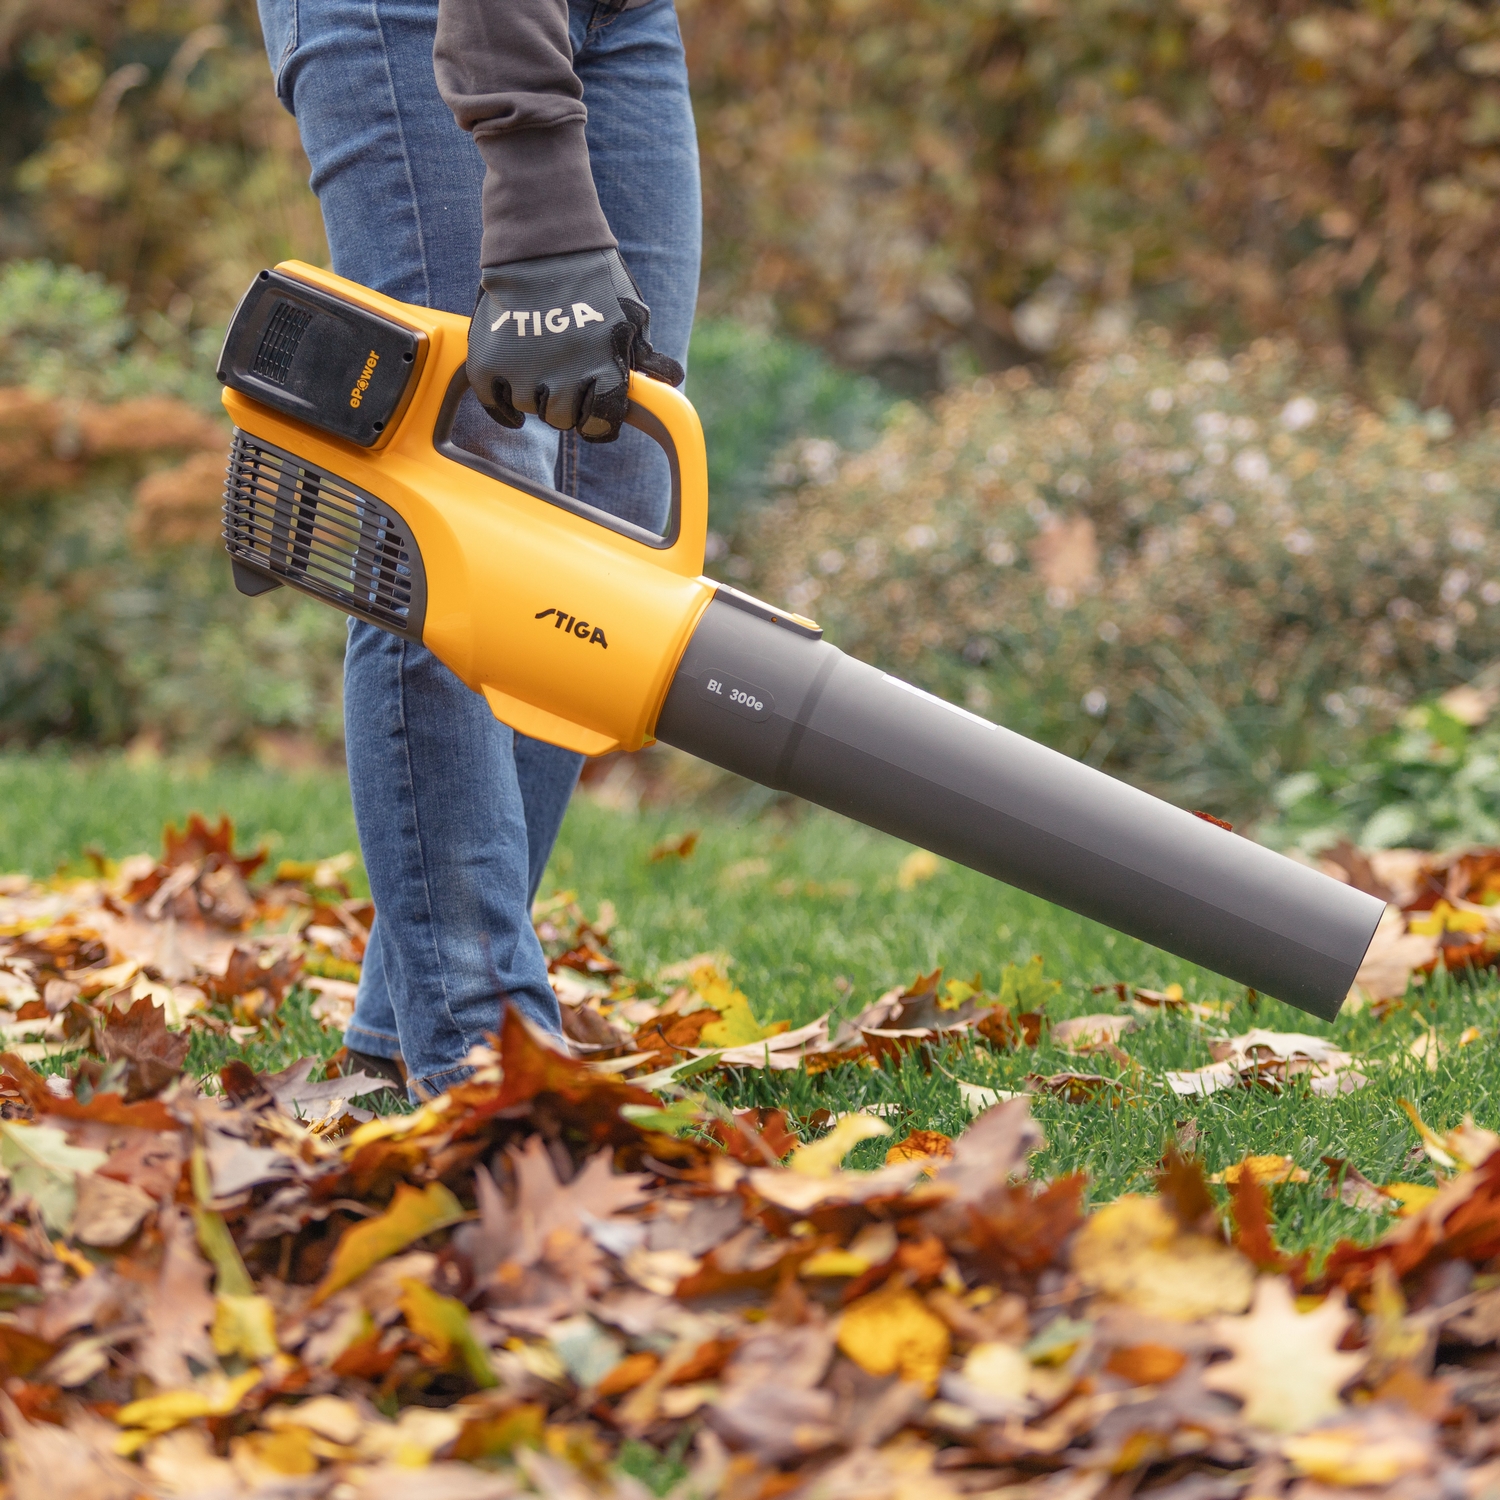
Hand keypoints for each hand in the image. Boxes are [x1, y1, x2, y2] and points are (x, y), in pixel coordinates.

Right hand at [466, 247, 683, 441]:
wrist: (543, 239)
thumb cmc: (594, 277)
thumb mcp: (631, 315)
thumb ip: (645, 356)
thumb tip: (670, 381)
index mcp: (604, 370)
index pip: (602, 425)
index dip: (599, 421)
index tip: (595, 412)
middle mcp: (565, 377)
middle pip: (564, 420)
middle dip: (567, 405)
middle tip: (565, 380)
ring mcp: (524, 371)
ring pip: (532, 409)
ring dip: (536, 395)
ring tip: (539, 368)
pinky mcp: (489, 361)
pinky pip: (493, 403)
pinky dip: (502, 406)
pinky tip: (512, 397)